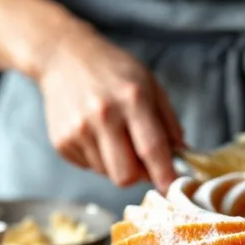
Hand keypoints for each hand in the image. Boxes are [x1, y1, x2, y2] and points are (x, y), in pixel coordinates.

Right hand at [36, 21, 184, 190]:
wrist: (64, 56)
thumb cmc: (114, 70)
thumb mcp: (150, 85)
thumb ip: (169, 123)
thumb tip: (183, 157)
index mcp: (132, 98)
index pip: (152, 149)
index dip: (165, 175)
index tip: (173, 187)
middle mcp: (103, 115)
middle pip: (126, 175)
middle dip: (139, 175)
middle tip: (143, 161)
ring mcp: (78, 129)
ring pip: (107, 174)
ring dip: (117, 163)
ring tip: (115, 136)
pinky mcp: (61, 141)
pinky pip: (89, 167)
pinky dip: (98, 158)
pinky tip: (96, 134)